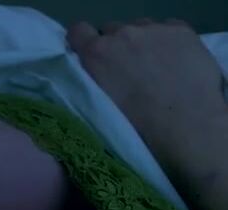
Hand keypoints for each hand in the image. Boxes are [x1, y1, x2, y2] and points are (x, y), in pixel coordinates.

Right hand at [66, 18, 227, 148]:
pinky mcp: (181, 30)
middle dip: (117, 46)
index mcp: (97, 53)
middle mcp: (122, 34)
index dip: (84, 42)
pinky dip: (169, 42)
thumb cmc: (135, 125)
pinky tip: (176, 62)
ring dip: (143, 43)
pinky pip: (169, 28)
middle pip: (113, 30)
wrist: (185, 123)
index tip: (91, 56)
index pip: (79, 31)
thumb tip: (94, 74)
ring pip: (142, 28)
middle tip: (128, 70)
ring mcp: (154, 30)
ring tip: (157, 68)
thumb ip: (91, 80)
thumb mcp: (97, 104)